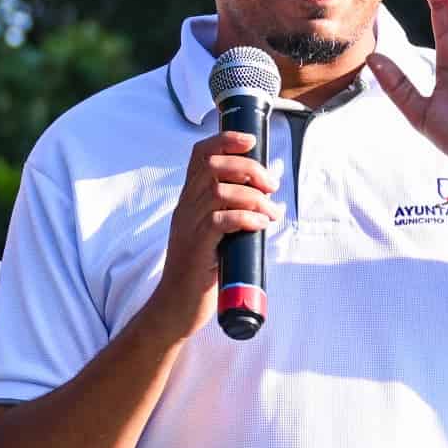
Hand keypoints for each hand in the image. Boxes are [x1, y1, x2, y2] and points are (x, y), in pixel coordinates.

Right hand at [156, 125, 279, 329]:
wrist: (176, 306)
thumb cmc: (201, 271)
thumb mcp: (216, 234)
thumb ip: (235, 212)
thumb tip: (269, 195)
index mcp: (190, 200)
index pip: (201, 154)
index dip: (225, 140)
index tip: (251, 140)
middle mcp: (186, 207)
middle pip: (214, 166)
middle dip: (249, 168)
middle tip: (271, 185)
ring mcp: (189, 226)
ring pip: (220, 191)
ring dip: (254, 197)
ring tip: (271, 212)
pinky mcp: (197, 247)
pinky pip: (220, 220)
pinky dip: (245, 217)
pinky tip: (259, 224)